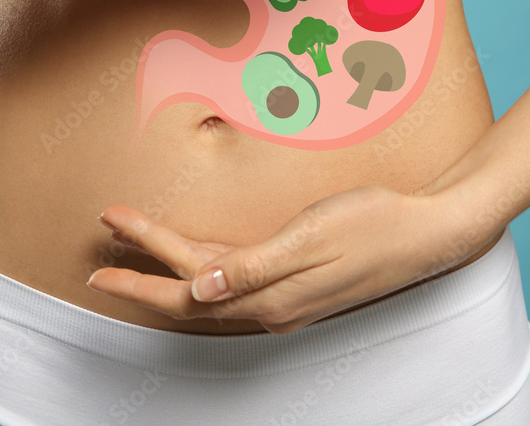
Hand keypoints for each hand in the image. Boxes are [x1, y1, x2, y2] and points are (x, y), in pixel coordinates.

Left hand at [88, 185, 501, 333]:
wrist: (428, 232)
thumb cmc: (375, 223)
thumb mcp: (311, 238)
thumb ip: (252, 267)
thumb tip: (199, 289)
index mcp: (270, 297)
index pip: (187, 289)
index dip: (142, 273)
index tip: (102, 259)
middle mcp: (270, 305)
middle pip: (190, 291)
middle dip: (143, 270)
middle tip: (101, 250)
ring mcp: (282, 297)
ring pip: (209, 286)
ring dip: (168, 267)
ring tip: (132, 246)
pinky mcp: (294, 283)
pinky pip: (233, 279)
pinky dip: (202, 266)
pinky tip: (191, 255)